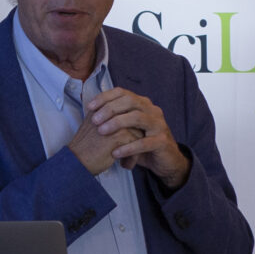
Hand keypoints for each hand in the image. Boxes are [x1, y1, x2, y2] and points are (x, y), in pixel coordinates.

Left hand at [68, 87, 188, 187]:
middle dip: (109, 109)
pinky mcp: (162, 141)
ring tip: (102, 132)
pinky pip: (144, 142)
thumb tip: (91, 111)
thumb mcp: (128, 128)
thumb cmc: (141, 142)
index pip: (122, 92)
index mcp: (143, 104)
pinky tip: (115, 153)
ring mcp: (159, 125)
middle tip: (94, 120)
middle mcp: (152, 110)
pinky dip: (128, 147)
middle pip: (130, 101)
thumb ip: (115, 118)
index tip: (90, 106)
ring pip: (137, 117)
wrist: (165, 160)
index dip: (105, 97)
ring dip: (117, 123)